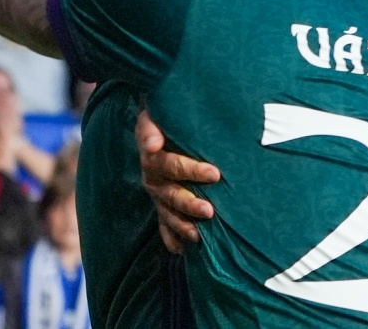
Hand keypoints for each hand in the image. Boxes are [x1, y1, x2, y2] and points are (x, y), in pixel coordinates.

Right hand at [137, 109, 219, 252]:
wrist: (157, 124)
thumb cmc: (165, 117)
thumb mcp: (154, 115)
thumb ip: (151, 127)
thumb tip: (151, 144)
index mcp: (154, 157)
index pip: (173, 166)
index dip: (193, 171)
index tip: (216, 174)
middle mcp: (153, 179)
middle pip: (172, 194)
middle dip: (190, 203)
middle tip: (210, 211)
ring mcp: (158, 194)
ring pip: (168, 213)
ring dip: (182, 225)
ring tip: (198, 236)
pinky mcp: (161, 204)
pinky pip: (164, 225)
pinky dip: (171, 238)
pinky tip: (180, 251)